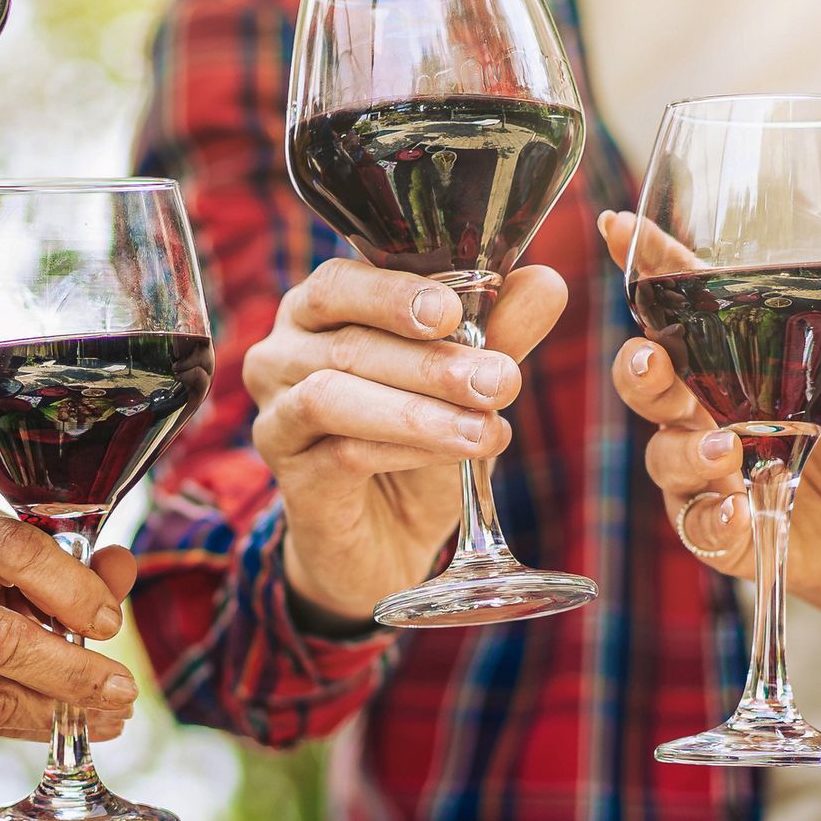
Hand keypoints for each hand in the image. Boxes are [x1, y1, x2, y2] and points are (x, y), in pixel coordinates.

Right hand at [0, 505, 139, 740]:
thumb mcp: (21, 542)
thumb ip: (75, 559)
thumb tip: (122, 569)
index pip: (16, 554)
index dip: (72, 590)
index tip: (111, 622)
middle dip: (69, 671)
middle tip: (122, 690)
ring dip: (55, 711)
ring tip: (110, 715)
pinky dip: (33, 726)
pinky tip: (74, 722)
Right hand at [245, 257, 567, 626]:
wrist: (388, 537)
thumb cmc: (419, 443)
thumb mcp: (466, 387)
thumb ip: (498, 333)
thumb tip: (544, 283)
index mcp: (318, 313)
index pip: (340, 283)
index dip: (393, 292)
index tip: (453, 310)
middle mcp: (281, 355)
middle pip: (348, 343)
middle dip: (431, 362)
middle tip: (501, 380)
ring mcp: (276, 413)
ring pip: (332, 395)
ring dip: (417, 411)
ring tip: (486, 429)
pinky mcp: (288, 473)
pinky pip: (341, 453)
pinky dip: (404, 450)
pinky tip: (454, 456)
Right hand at [599, 210, 820, 615]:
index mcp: (731, 365)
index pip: (679, 305)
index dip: (648, 265)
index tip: (618, 227)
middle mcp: (702, 412)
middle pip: (643, 378)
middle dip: (637, 366)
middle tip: (650, 359)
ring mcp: (700, 469)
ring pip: (662, 451)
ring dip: (687, 449)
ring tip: (729, 451)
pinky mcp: (710, 526)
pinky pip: (692, 521)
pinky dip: (712, 518)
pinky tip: (737, 512)